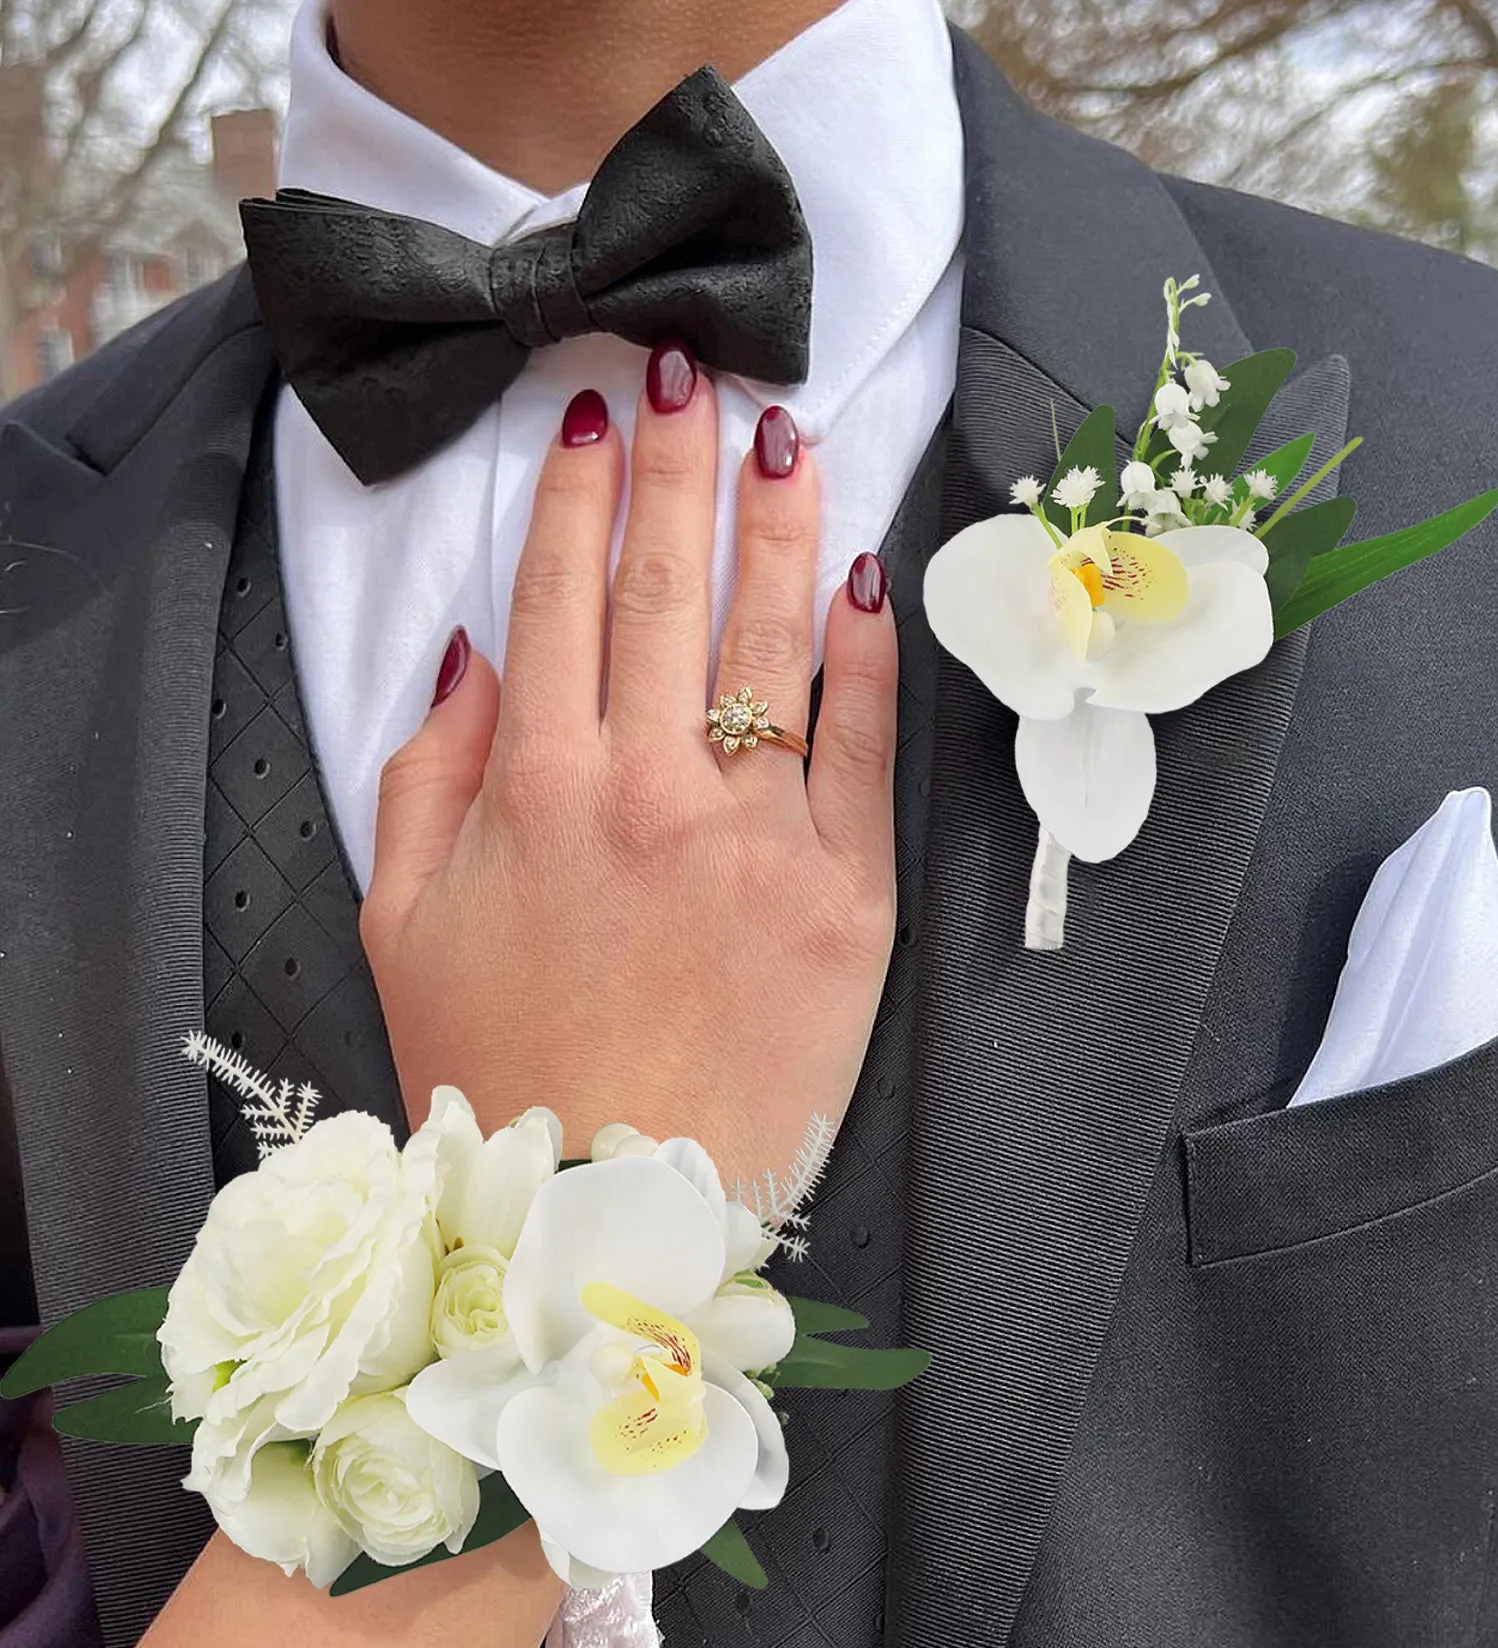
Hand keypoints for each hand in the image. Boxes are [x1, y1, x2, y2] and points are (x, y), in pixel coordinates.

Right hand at [359, 350, 898, 1187]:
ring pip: (774, 642)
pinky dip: (865, 656)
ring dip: (778, 521)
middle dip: (675, 461)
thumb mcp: (406, 922)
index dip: (576, 496)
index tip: (592, 418)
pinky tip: (865, 578)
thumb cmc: (501, 1067)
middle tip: (688, 366)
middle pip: (665, 589)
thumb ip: (429, 772)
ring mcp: (758, 839)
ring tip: (788, 436)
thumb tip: (473, 650)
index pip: (558, 599)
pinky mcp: (848, 897)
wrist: (614, 1205)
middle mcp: (650, 791)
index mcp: (538, 789)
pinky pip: (861, 748)